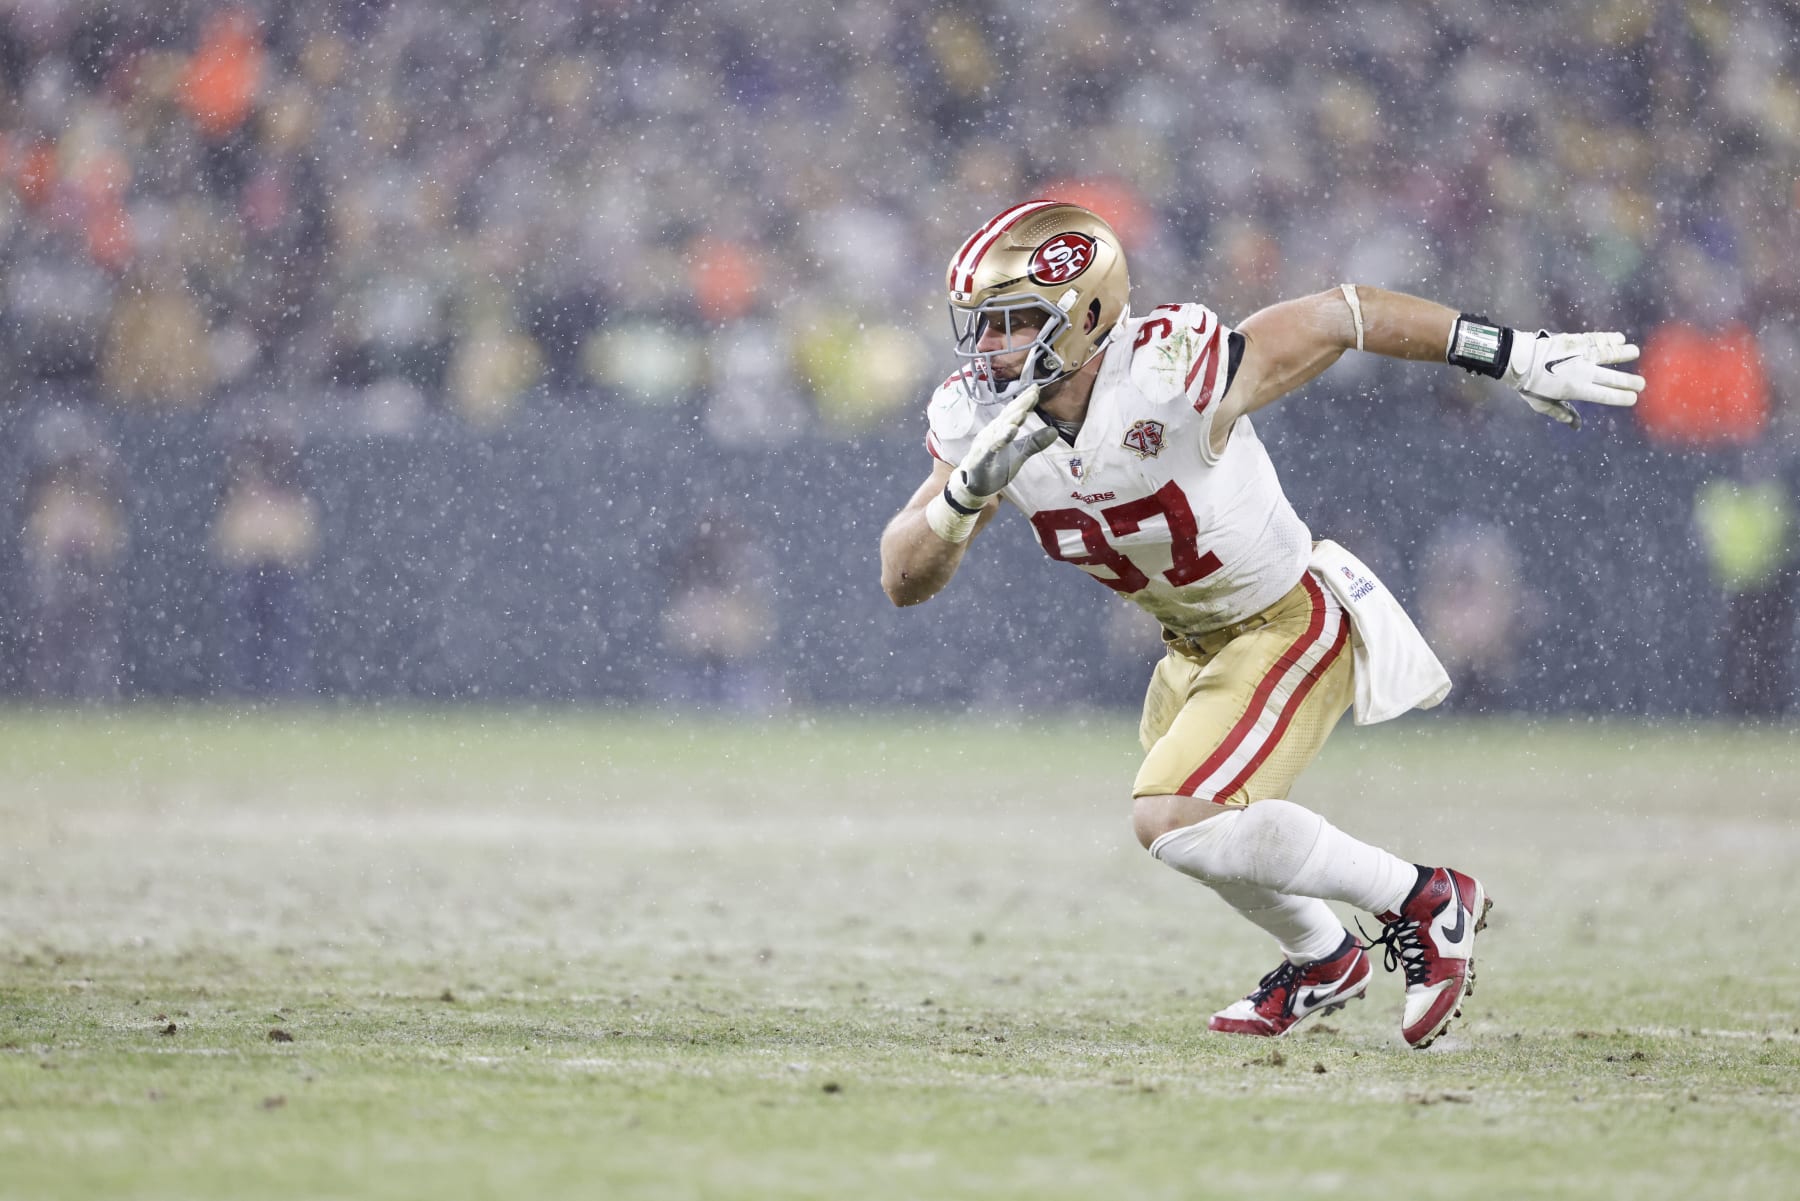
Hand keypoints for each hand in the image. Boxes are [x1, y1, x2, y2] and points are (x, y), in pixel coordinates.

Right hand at [946, 384, 1059, 507]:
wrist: (973, 484)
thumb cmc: (995, 466)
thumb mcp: (1019, 454)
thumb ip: (1034, 442)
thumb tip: (1054, 431)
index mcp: (1001, 429)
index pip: (1014, 412)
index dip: (1024, 400)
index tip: (1036, 389)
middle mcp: (993, 432)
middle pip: (1008, 415)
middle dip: (1020, 403)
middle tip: (1033, 392)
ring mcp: (986, 444)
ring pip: (1000, 429)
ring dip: (1011, 418)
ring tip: (1024, 410)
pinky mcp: (982, 458)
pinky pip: (992, 446)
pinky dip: (1001, 438)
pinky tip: (1010, 431)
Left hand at [1503, 330, 1644, 429]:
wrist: (1518, 358)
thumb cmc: (1528, 384)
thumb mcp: (1542, 404)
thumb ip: (1561, 413)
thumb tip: (1576, 425)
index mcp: (1576, 390)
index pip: (1606, 395)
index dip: (1622, 397)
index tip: (1633, 398)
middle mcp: (1583, 372)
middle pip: (1613, 377)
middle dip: (1630, 381)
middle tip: (1642, 383)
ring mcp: (1581, 354)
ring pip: (1610, 353)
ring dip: (1625, 353)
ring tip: (1635, 353)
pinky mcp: (1576, 340)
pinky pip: (1598, 338)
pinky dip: (1610, 338)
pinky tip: (1620, 338)